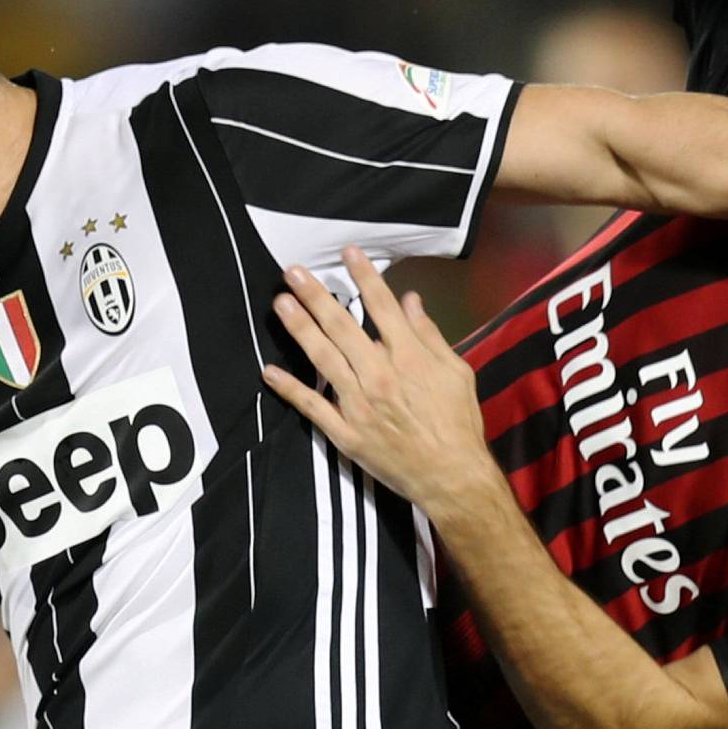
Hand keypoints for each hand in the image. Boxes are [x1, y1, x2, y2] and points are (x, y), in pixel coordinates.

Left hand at [264, 252, 493, 513]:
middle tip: (292, 271)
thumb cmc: (458, 422)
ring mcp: (358, 404)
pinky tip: (269, 371)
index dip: (363, 276)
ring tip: (280, 303)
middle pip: (342, 326)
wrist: (451, 476)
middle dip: (316, 296)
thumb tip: (410, 301)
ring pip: (323, 358)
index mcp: (409, 356)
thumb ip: (429, 335)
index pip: (381, 306)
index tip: (347, 252)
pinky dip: (289, 389)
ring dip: (300, 329)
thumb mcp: (455, 372)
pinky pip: (312, 406)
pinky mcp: (345, 432)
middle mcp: (379, 374)